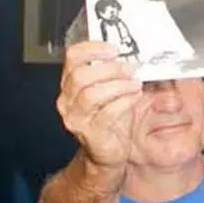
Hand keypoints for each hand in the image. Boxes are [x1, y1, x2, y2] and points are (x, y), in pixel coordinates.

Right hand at [57, 41, 142, 169]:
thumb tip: (133, 55)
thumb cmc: (111, 118)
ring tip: (135, 84)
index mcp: (71, 84)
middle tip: (129, 69)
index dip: (93, 49)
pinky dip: (125, 101)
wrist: (107, 153)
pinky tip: (136, 96)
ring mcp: (76, 118)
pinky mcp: (91, 133)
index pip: (72, 57)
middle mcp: (67, 100)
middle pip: (81, 75)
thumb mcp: (111, 90)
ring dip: (119, 85)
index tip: (114, 50)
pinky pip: (107, 113)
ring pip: (91, 94)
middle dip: (110, 69)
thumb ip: (115, 73)